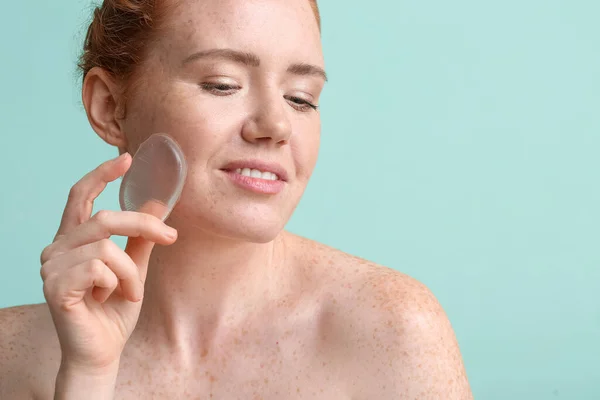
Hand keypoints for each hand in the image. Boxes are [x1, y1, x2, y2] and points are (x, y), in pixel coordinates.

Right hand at [40, 153, 177, 372]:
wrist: (104, 350)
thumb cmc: (115, 310)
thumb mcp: (133, 267)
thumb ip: (139, 237)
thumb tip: (156, 202)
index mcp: (73, 240)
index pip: (80, 197)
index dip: (100, 175)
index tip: (126, 158)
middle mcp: (57, 248)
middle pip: (104, 217)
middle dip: (143, 225)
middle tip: (170, 237)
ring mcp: (51, 266)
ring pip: (105, 246)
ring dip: (130, 272)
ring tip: (130, 292)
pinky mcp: (54, 285)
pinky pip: (98, 268)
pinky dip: (116, 283)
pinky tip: (109, 298)